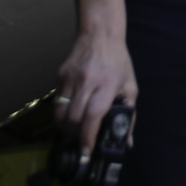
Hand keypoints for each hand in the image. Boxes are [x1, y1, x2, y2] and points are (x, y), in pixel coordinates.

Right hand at [55, 31, 137, 155]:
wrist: (100, 33)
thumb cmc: (117, 61)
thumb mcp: (129, 86)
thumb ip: (129, 114)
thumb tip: (127, 142)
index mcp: (107, 85)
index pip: (92, 117)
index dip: (87, 138)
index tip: (86, 152)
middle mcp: (87, 81)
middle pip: (73, 120)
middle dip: (76, 135)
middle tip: (82, 137)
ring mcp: (71, 78)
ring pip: (60, 114)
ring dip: (66, 126)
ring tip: (75, 127)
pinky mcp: (60, 75)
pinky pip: (56, 102)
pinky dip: (62, 111)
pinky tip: (72, 109)